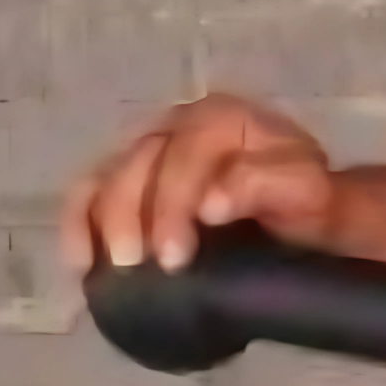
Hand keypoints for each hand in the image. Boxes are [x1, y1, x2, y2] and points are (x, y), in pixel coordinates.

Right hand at [59, 91, 336, 276]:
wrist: (306, 212)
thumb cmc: (307, 201)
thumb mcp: (306, 191)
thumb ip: (265, 186)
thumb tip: (210, 204)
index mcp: (223, 117)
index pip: (185, 155)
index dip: (173, 206)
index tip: (174, 257)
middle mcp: (179, 123)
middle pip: (139, 164)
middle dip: (132, 218)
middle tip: (139, 267)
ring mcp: (150, 148)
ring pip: (108, 175)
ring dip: (99, 222)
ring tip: (104, 268)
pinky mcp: (130, 176)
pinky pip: (91, 191)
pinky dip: (79, 223)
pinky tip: (80, 261)